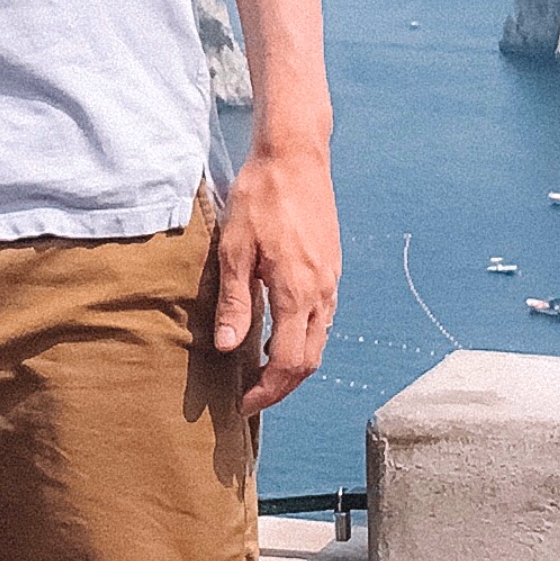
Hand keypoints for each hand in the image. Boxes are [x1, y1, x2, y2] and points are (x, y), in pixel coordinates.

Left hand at [212, 135, 340, 417]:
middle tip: (251, 396)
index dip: (267, 390)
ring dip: (293, 364)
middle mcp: (322, 293)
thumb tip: (227, 348)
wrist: (295, 156)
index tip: (244, 403)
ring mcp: (331, 281)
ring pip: (319, 341)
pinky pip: (322, 319)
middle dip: (282, 386)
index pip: (289, 362)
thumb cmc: (259, 197)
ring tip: (260, 371)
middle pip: (309, 360)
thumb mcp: (234, 249)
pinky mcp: (331, 269)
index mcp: (297, 292)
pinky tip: (278, 334)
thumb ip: (234, 302)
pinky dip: (302, 338)